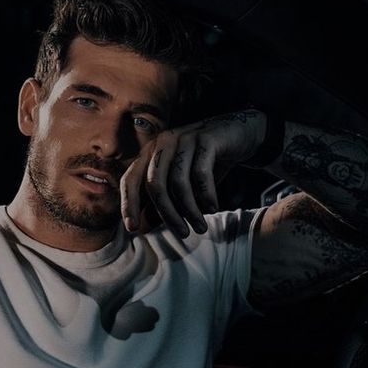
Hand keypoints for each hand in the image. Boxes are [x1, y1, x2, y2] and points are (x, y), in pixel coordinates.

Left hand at [120, 109, 265, 236]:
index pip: (131, 179)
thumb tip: (146, 225)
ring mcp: (183, 139)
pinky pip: (201, 173)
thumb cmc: (205, 162)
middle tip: (182, 234)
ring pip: (179, 181)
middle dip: (167, 213)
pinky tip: (213, 208)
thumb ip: (164, 199)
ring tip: (200, 227)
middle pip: (155, 184)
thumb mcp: (182, 182)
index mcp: (150, 153)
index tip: (133, 228)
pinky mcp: (205, 139)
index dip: (128, 204)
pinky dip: (206, 194)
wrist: (238, 134)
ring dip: (190, 209)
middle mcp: (162, 143)